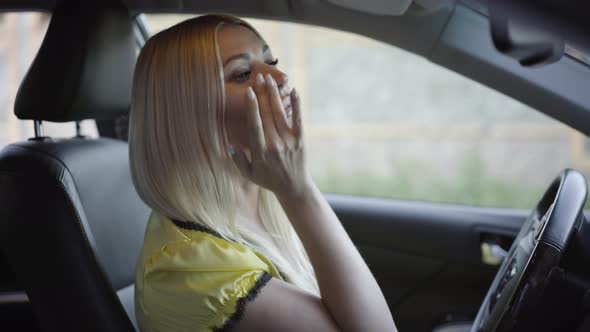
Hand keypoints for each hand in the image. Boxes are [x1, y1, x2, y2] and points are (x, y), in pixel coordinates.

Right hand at [229, 73, 312, 199]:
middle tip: (259, 76)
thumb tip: (229, 144)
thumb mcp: (249, 174)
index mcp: (260, 153)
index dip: (252, 108)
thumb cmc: (268, 179)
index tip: (249, 92)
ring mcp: (289, 142)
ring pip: (280, 114)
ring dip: (275, 95)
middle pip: (267, 115)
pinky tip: (294, 91)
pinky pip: (298, 119)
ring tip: (270, 79)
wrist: (294, 187)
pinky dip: (297, 105)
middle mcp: (275, 146)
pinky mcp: (300, 140)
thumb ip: (238, 160)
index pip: (255, 126)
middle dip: (263, 94)